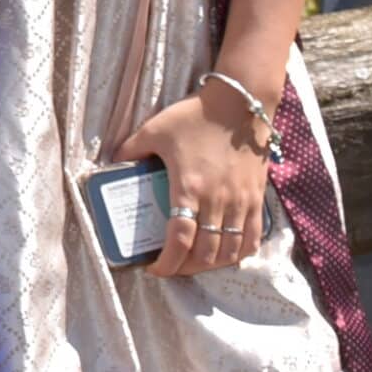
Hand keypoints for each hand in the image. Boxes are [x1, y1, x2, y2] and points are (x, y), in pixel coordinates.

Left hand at [116, 94, 269, 279]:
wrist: (240, 102)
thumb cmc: (195, 115)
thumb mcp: (155, 128)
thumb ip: (131, 149)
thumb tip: (113, 164)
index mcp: (189, 187)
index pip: (180, 241)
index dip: (167, 263)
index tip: (154, 269)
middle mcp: (217, 200)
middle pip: (205, 254)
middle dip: (185, 268)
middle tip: (171, 266)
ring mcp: (240, 201)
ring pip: (230, 251)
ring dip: (211, 265)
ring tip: (195, 262)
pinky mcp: (257, 198)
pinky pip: (253, 238)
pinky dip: (239, 253)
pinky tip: (226, 254)